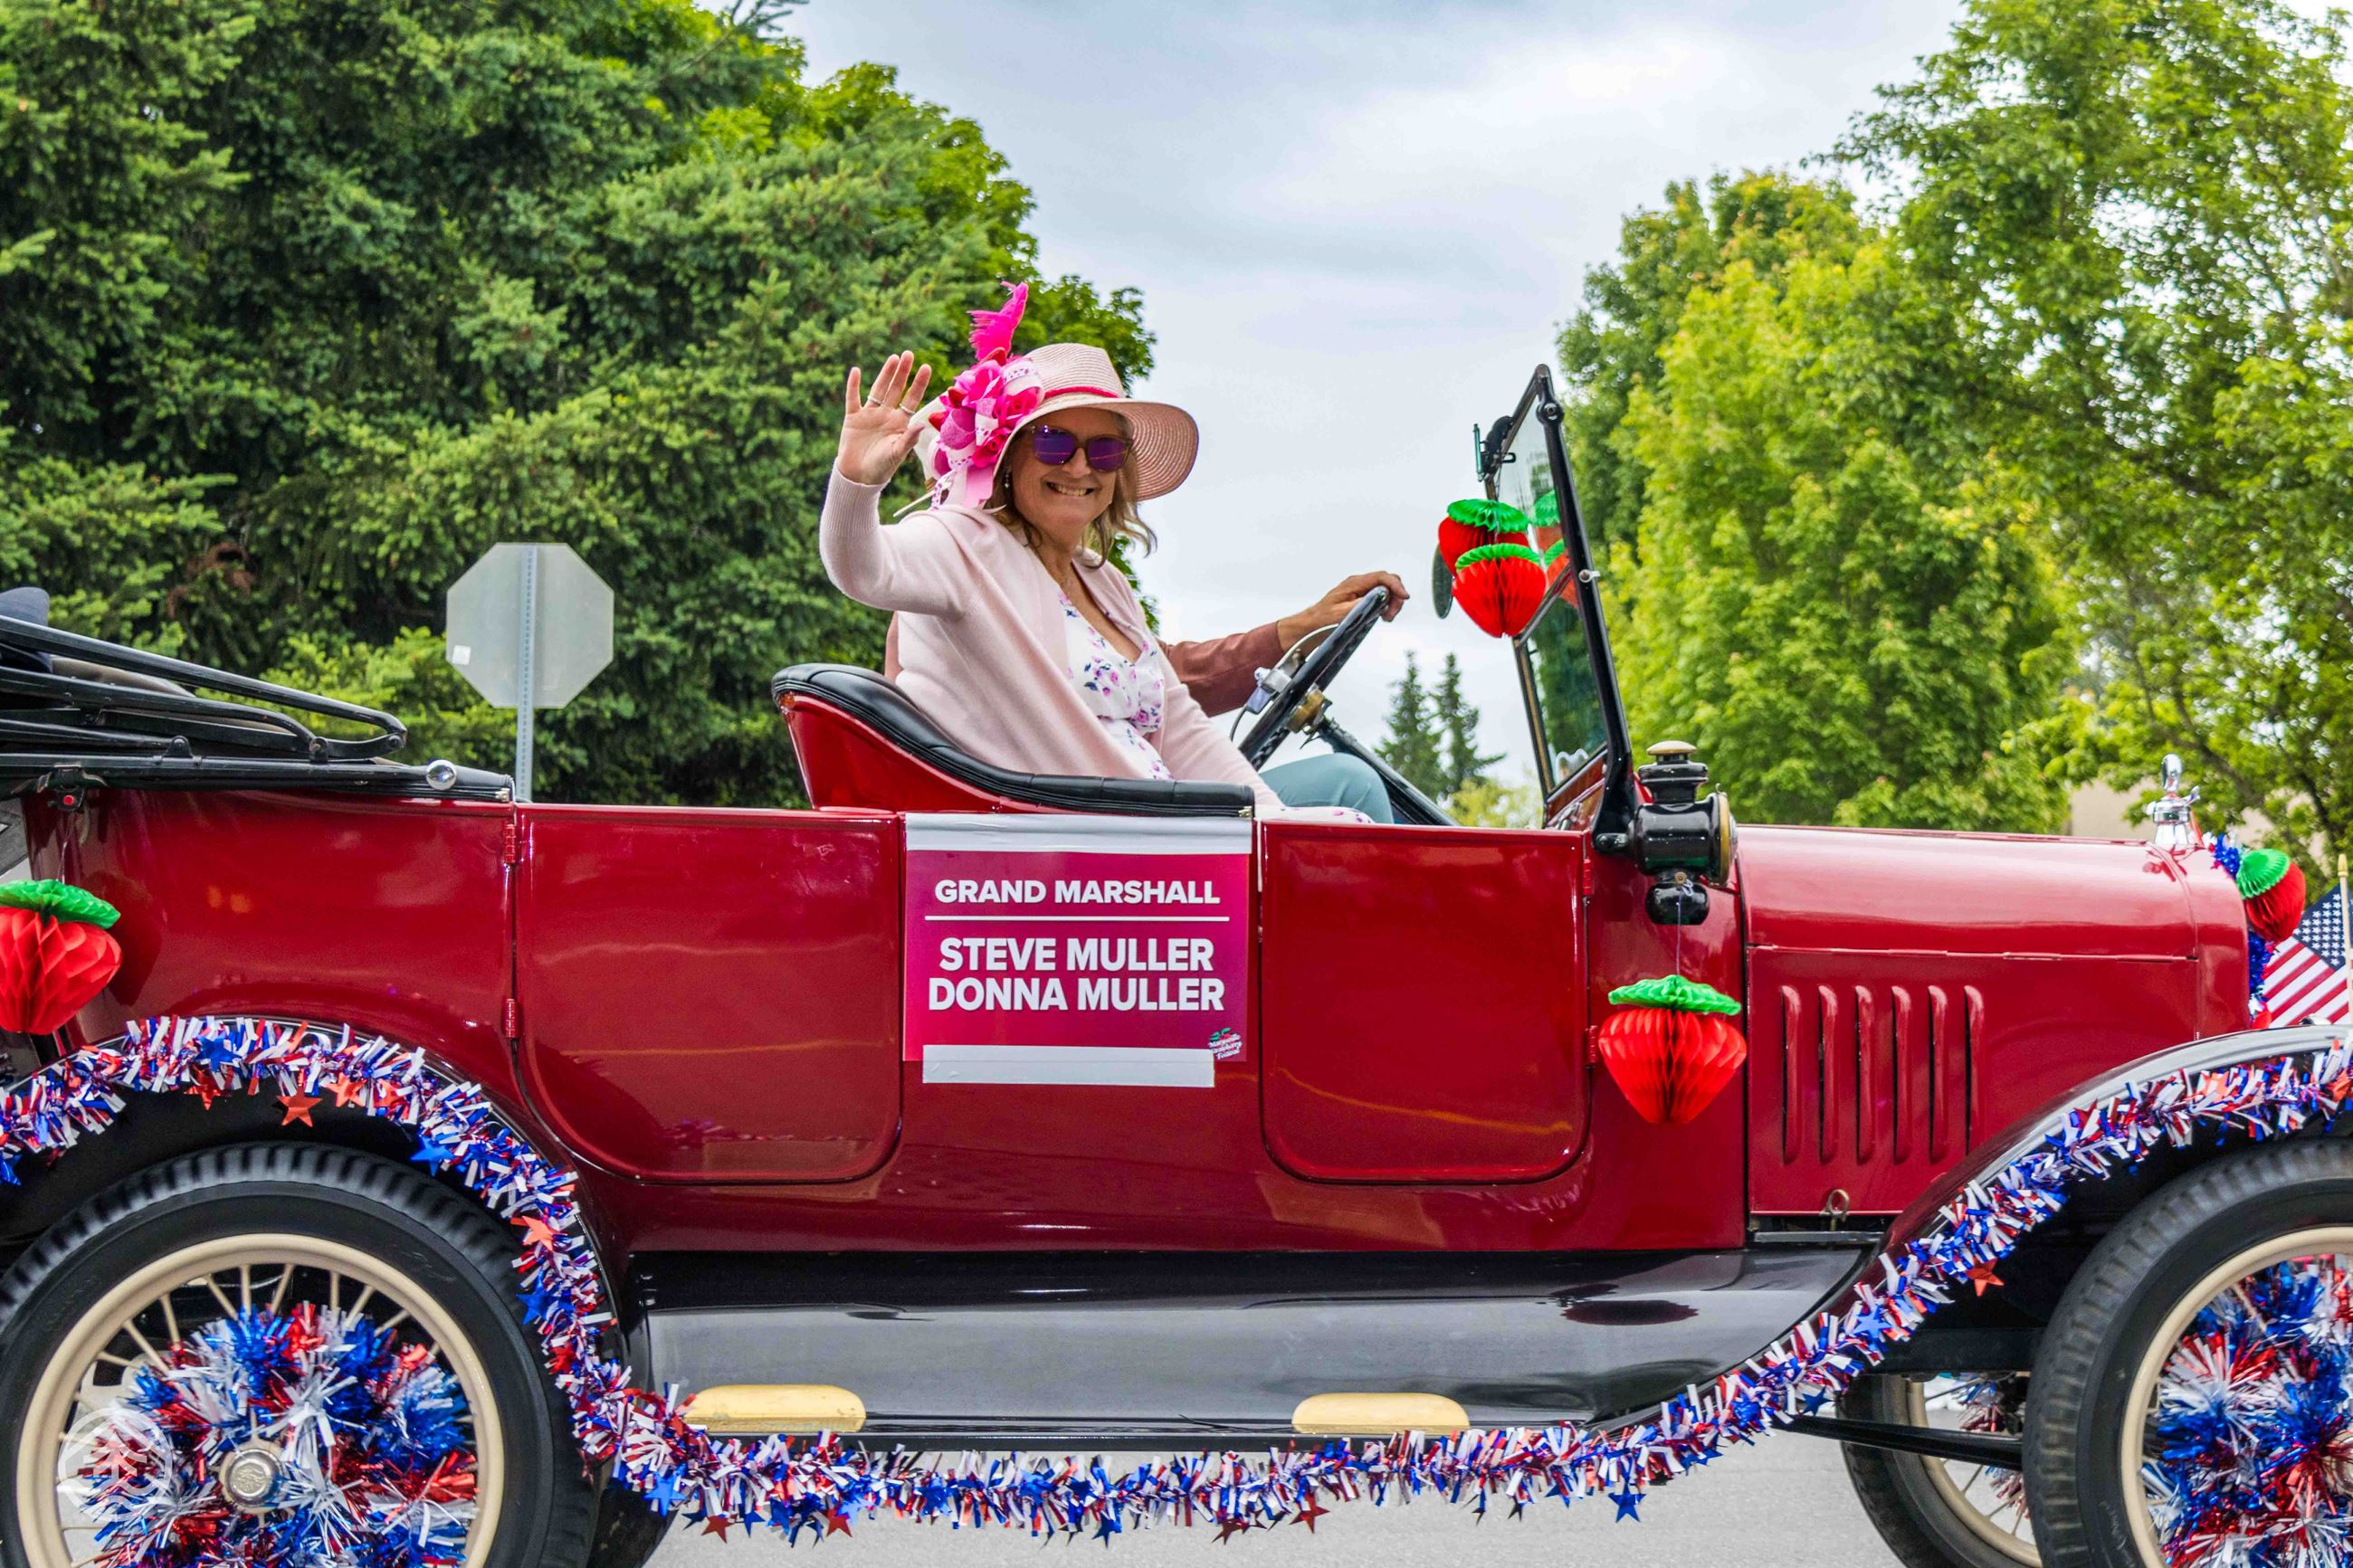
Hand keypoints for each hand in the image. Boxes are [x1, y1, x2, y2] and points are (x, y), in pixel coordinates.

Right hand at [835, 351, 935, 486]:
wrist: (859, 477)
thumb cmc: (882, 468)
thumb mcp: (897, 453)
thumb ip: (908, 439)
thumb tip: (921, 425)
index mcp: (900, 423)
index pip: (911, 399)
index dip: (918, 383)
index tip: (926, 367)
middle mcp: (886, 415)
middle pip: (896, 389)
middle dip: (902, 372)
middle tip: (908, 353)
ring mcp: (869, 415)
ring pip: (878, 389)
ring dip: (885, 374)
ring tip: (893, 357)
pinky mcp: (853, 418)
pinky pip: (853, 399)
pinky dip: (854, 386)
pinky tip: (856, 371)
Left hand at [1275, 571, 1408, 648]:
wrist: (1311, 625)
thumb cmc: (1322, 619)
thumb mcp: (1341, 613)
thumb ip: (1362, 603)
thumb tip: (1379, 597)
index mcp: (1354, 583)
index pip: (1381, 577)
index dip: (1396, 585)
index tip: (1404, 597)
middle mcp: (1359, 583)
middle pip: (1387, 581)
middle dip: (1396, 596)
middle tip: (1391, 615)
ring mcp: (1361, 590)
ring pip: (1386, 589)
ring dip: (1392, 602)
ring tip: (1387, 618)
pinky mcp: (1362, 598)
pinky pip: (1381, 597)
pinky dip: (1387, 605)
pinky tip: (1382, 616)